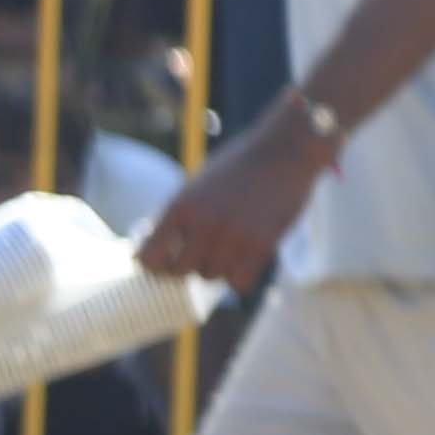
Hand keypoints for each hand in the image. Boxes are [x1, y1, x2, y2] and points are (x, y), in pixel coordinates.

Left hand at [132, 108, 339, 288]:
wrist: (285, 150)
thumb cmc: (239, 166)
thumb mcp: (198, 186)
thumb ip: (179, 217)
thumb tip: (155, 254)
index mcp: (180, 206)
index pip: (149, 258)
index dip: (155, 264)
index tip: (167, 258)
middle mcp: (203, 224)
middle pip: (180, 272)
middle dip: (188, 264)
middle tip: (201, 252)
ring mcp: (233, 237)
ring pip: (211, 276)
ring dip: (218, 267)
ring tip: (230, 245)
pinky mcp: (263, 246)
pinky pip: (240, 283)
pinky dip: (241, 276)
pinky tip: (247, 258)